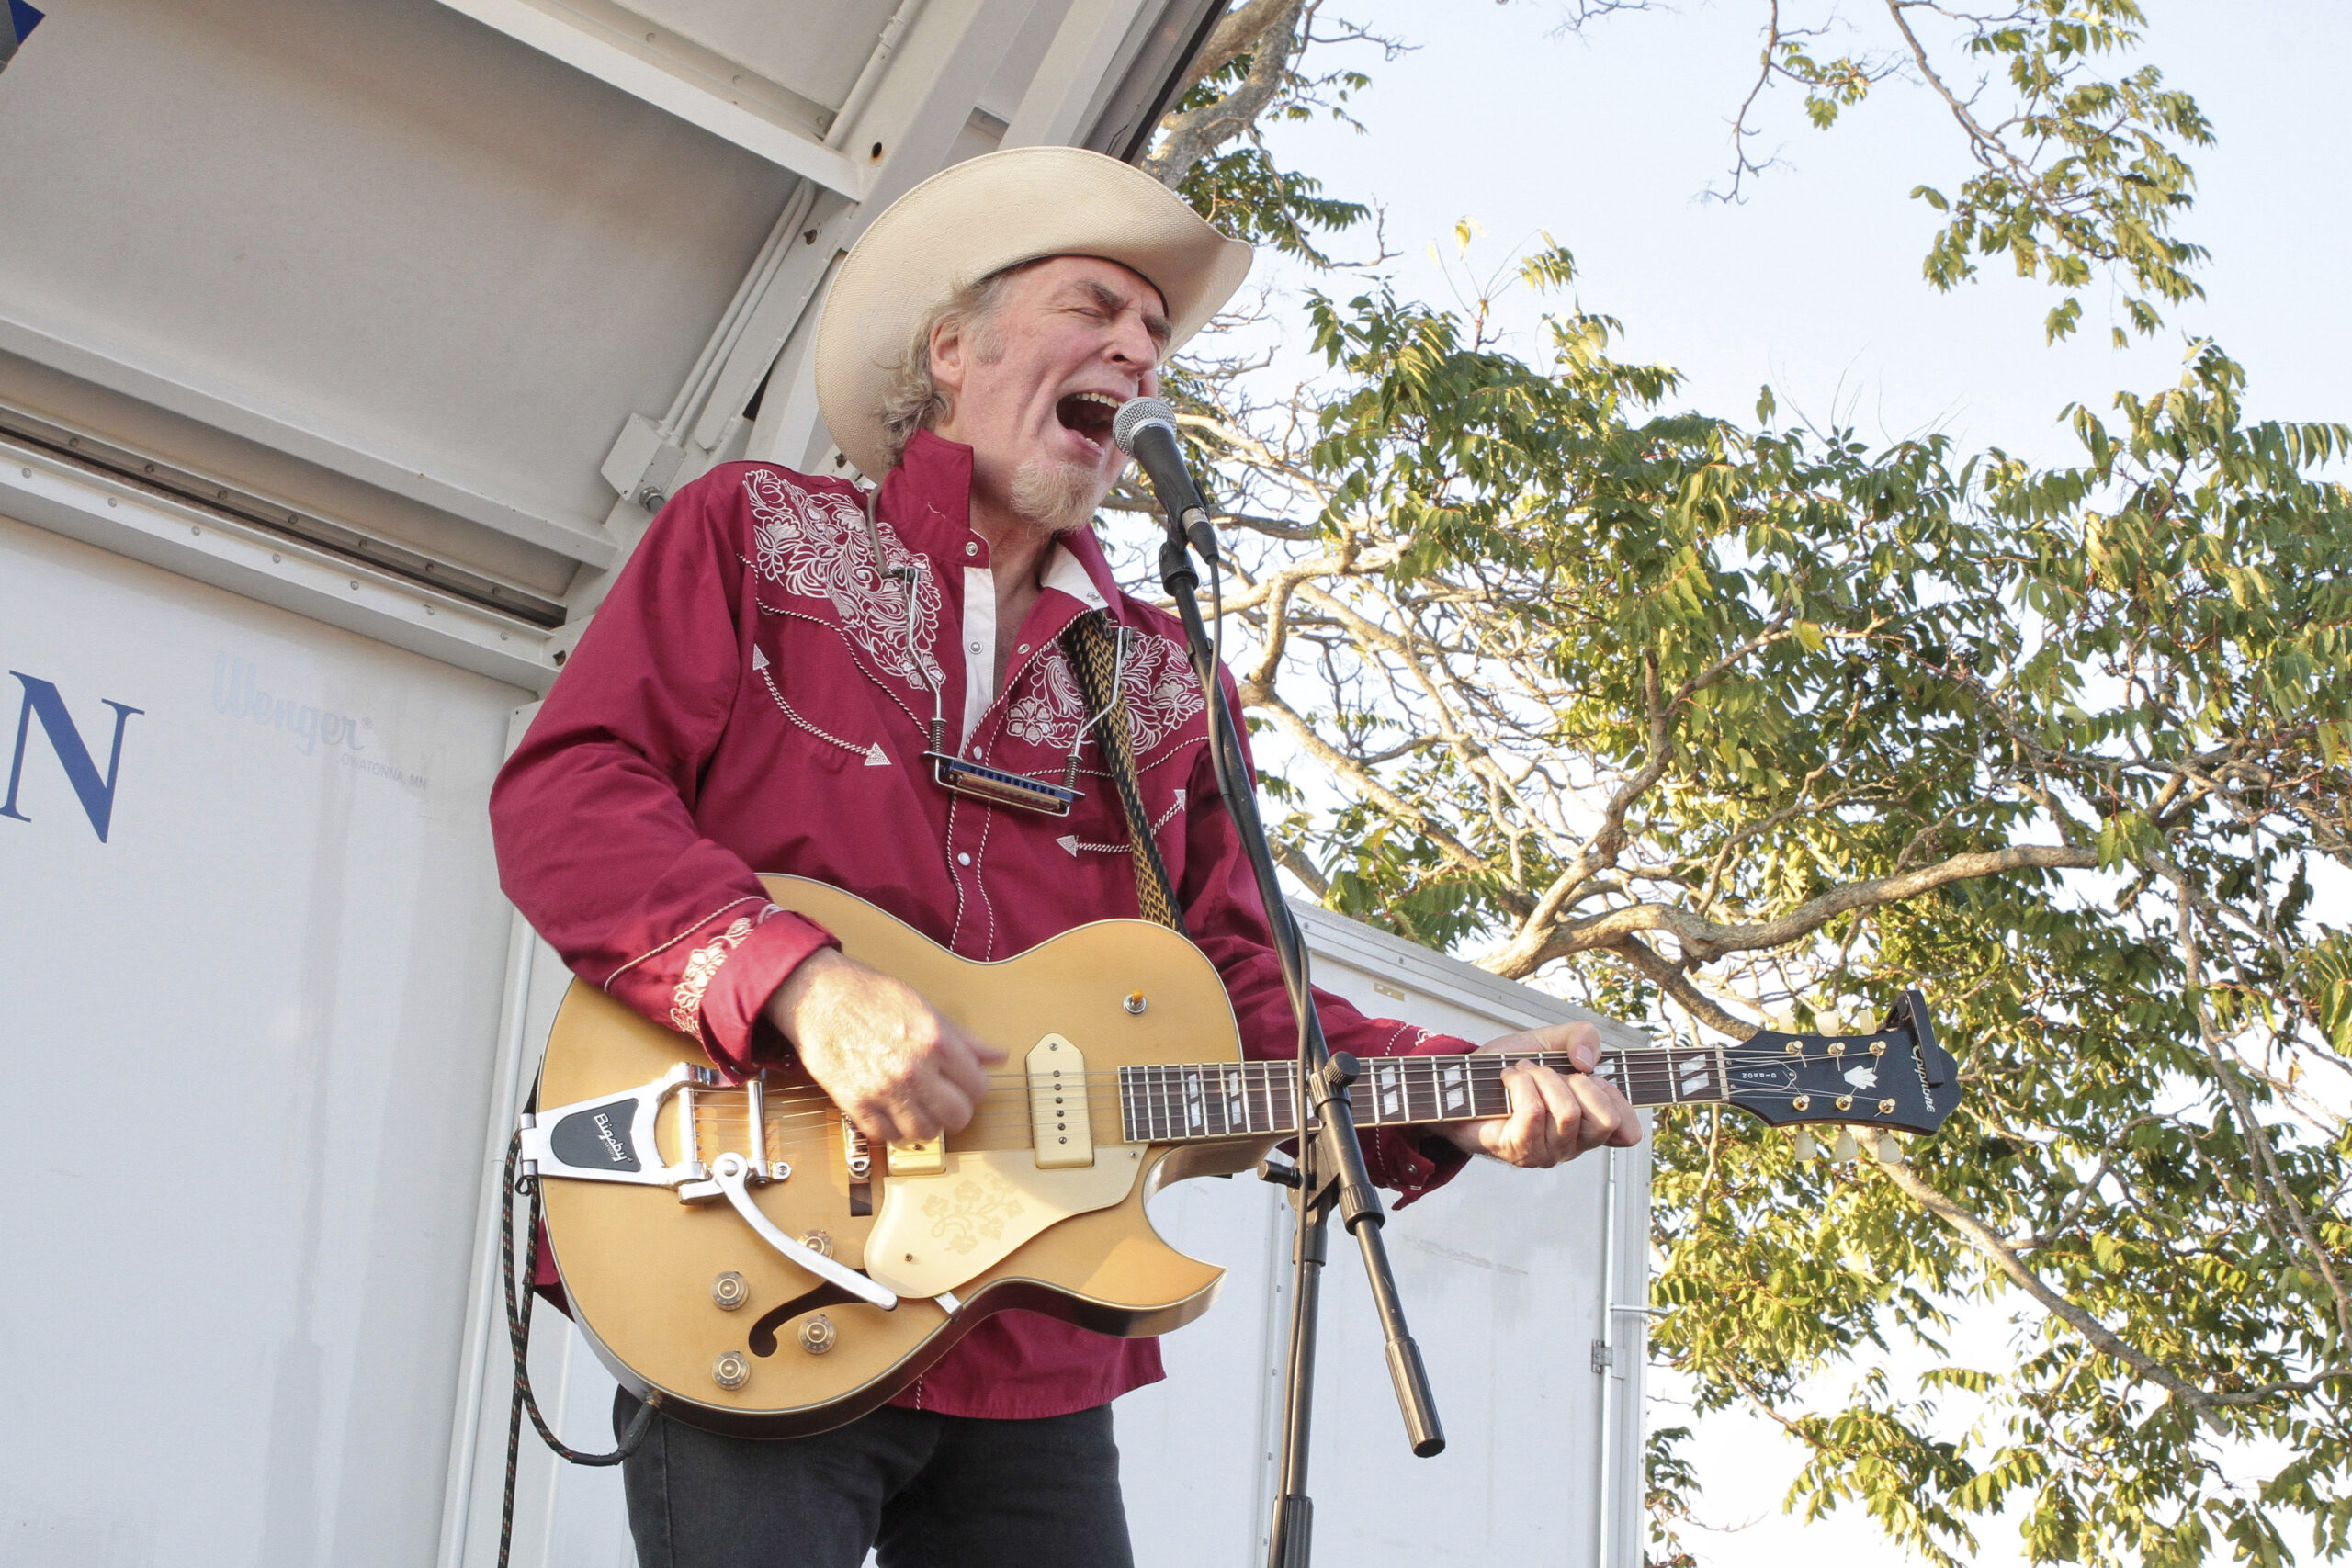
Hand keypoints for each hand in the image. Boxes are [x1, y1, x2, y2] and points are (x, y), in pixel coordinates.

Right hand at [762, 949, 1006, 1142]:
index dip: (974, 1087)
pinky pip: (887, 1136)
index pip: (978, 1087)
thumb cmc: (871, 997)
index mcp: (937, 1042)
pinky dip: (893, 1128)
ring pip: (924, 1132)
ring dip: (926, 1123)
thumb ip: (964, 1039)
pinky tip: (892, 1110)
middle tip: (945, 1100)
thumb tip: (997, 1055)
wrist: (819, 997)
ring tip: (918, 1106)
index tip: (964, 1084)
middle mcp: (913, 1069)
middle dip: (955, 1110)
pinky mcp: (856, 1104)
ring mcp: (884, 1090)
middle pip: (957, 1116)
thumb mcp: (926, 1008)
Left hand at [1436, 1021, 1642, 1167]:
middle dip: (1575, 1082)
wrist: (1462, 1081)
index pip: (1628, 1131)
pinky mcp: (1519, 1151)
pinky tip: (1507, 1081)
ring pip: (1567, 1113)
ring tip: (1520, 1073)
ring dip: (1540, 1079)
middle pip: (1603, 1120)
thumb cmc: (1507, 1067)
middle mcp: (1572, 1144)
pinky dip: (1519, 1086)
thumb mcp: (1551, 1040)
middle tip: (1545, 1071)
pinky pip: (1534, 1114)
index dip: (1619, 1100)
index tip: (1590, 1075)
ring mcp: (1547, 1153)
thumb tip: (1588, 1062)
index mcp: (1588, 1123)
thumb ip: (1582, 1037)